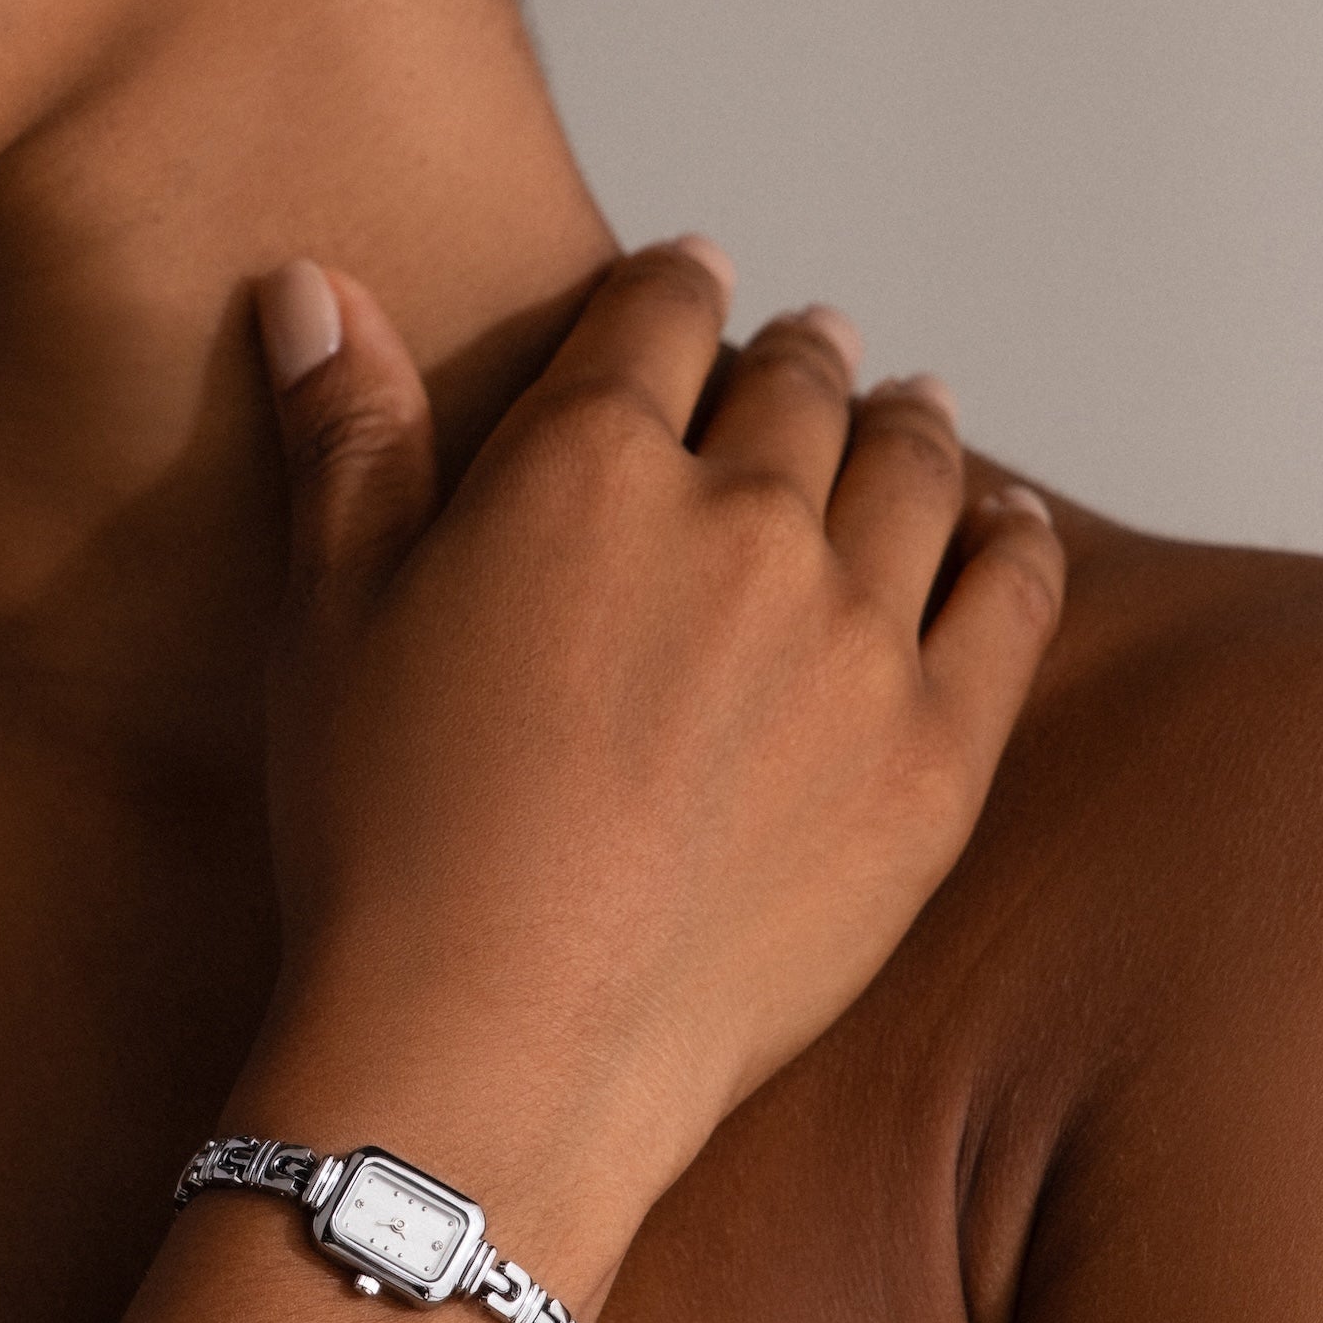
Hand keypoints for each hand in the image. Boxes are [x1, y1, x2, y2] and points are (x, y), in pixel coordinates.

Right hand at [239, 242, 1063, 1284]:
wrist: (498, 1048)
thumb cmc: (385, 834)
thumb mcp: (331, 613)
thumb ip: (345, 434)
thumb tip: (309, 284)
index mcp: (588, 464)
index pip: (657, 317)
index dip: (677, 283)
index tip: (695, 274)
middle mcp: (743, 520)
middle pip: (799, 389)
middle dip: (799, 356)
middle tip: (810, 345)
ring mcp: (856, 635)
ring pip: (914, 473)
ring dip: (910, 422)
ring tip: (910, 407)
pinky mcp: (935, 752)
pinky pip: (1008, 600)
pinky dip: (1012, 541)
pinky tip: (1008, 524)